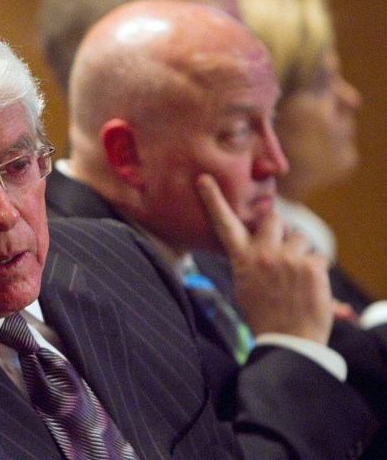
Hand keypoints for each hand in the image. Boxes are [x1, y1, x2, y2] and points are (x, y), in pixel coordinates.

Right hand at [195, 174, 332, 343]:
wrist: (287, 342)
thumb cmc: (265, 315)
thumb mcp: (245, 285)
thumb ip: (251, 260)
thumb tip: (262, 246)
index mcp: (242, 259)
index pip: (224, 223)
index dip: (213, 200)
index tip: (204, 180)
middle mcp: (263, 254)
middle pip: (274, 219)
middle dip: (281, 229)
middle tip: (283, 249)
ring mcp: (288, 258)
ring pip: (301, 238)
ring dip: (301, 253)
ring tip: (296, 280)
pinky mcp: (311, 266)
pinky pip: (318, 257)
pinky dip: (316, 273)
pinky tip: (308, 291)